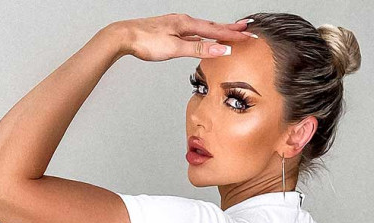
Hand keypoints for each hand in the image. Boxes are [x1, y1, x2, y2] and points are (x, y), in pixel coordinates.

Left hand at [110, 13, 258, 62]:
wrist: (125, 36)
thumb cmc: (146, 41)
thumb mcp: (175, 48)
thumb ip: (199, 49)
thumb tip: (220, 50)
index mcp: (187, 25)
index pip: (216, 31)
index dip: (233, 35)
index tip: (247, 36)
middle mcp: (183, 22)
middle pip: (212, 26)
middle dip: (230, 29)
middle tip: (245, 30)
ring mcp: (177, 26)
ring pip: (203, 29)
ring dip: (218, 31)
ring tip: (229, 32)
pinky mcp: (170, 32)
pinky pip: (193, 33)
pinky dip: (203, 35)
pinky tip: (203, 38)